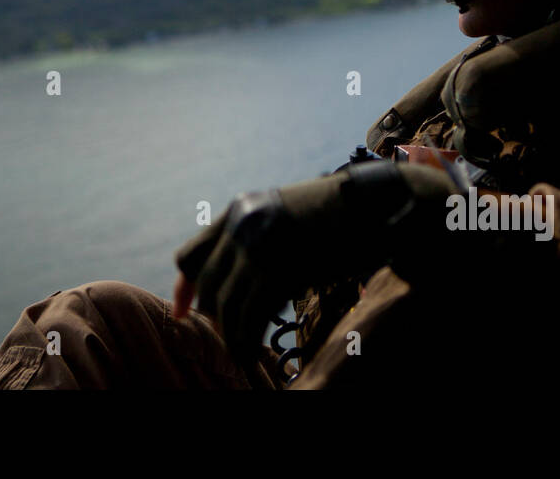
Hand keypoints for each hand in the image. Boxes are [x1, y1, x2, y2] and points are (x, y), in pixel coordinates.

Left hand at [173, 162, 456, 361]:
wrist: (375, 204)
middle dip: (215, 317)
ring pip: (227, 307)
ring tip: (243, 354)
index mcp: (239, 210)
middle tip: (230, 337)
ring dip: (232, 337)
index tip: (184, 313)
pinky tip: (251, 355)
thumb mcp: (286, 216)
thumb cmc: (338, 215)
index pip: (192, 255)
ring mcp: (258, 248)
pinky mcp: (279, 271)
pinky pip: (249, 319)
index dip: (185, 288)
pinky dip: (245, 344)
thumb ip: (258, 237)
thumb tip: (238, 281)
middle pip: (208, 286)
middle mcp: (241, 226)